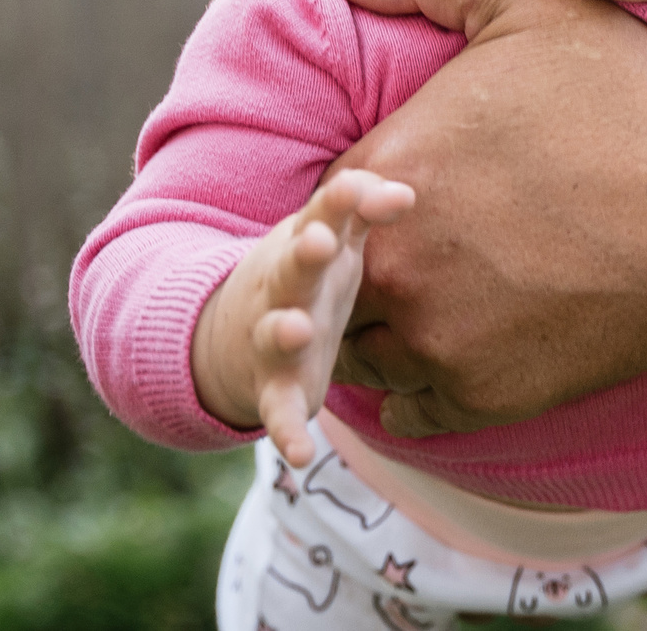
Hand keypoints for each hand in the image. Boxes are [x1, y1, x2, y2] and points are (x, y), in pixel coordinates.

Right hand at [193, 169, 416, 466]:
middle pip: (292, 267)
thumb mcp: (333, 236)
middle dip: (304, 256)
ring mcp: (274, 338)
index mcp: (304, 246)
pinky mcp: (274, 388)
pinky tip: (300, 456)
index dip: (341, 202)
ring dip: (285, 331)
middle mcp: (284, 288)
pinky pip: (278, 411)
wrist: (237, 331)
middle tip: (319, 243)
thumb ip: (364, 208)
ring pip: (276, 333)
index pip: (322, 214)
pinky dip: (285, 433)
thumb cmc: (311, 274)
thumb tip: (409, 191)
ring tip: (298, 330)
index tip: (367, 192)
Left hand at [321, 0, 646, 435]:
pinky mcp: (484, 398)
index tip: (402, 192)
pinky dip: (424, 384)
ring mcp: (438, 343)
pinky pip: (411, 407)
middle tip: (420, 243)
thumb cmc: (636, 106)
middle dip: (359, 264)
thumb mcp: (537, 5)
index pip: (325, 201)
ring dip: (383, 327)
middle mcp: (397, 268)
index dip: (356, 197)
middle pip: (332, 279)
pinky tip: (465, 340)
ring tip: (437, 294)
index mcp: (389, 173)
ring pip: (364, 348)